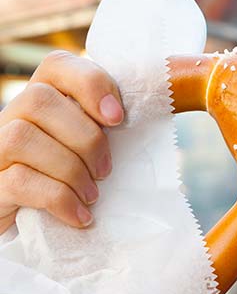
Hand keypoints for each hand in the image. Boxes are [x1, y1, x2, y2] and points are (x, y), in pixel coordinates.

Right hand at [0, 50, 123, 235]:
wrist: (34, 226)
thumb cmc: (73, 184)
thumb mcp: (92, 153)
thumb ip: (108, 130)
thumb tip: (164, 112)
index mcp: (42, 102)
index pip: (57, 66)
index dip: (90, 84)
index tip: (118, 119)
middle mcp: (12, 117)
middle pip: (40, 100)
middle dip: (86, 138)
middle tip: (106, 172)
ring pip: (23, 137)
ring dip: (71, 170)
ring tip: (92, 196)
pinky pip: (20, 181)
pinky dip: (59, 199)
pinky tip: (81, 217)